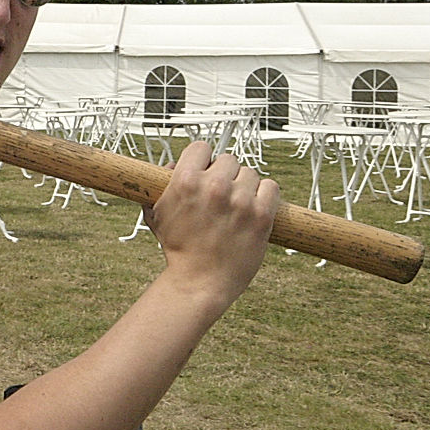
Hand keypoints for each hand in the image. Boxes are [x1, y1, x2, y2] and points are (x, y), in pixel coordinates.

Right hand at [144, 141, 278, 302]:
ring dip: (245, 186)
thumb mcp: (158, 213)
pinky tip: (253, 207)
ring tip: (236, 205)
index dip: (202, 160)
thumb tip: (173, 165)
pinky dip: (265, 195)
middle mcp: (214, 186)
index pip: (201, 147)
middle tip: (221, 194)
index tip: (205, 172)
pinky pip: (271, 187)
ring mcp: (240, 201)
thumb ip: (163, 185)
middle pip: (229, 160)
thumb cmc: (178, 249)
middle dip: (225, 175)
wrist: (199, 282)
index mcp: (185, 181)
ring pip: (250, 173)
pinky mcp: (262, 215)